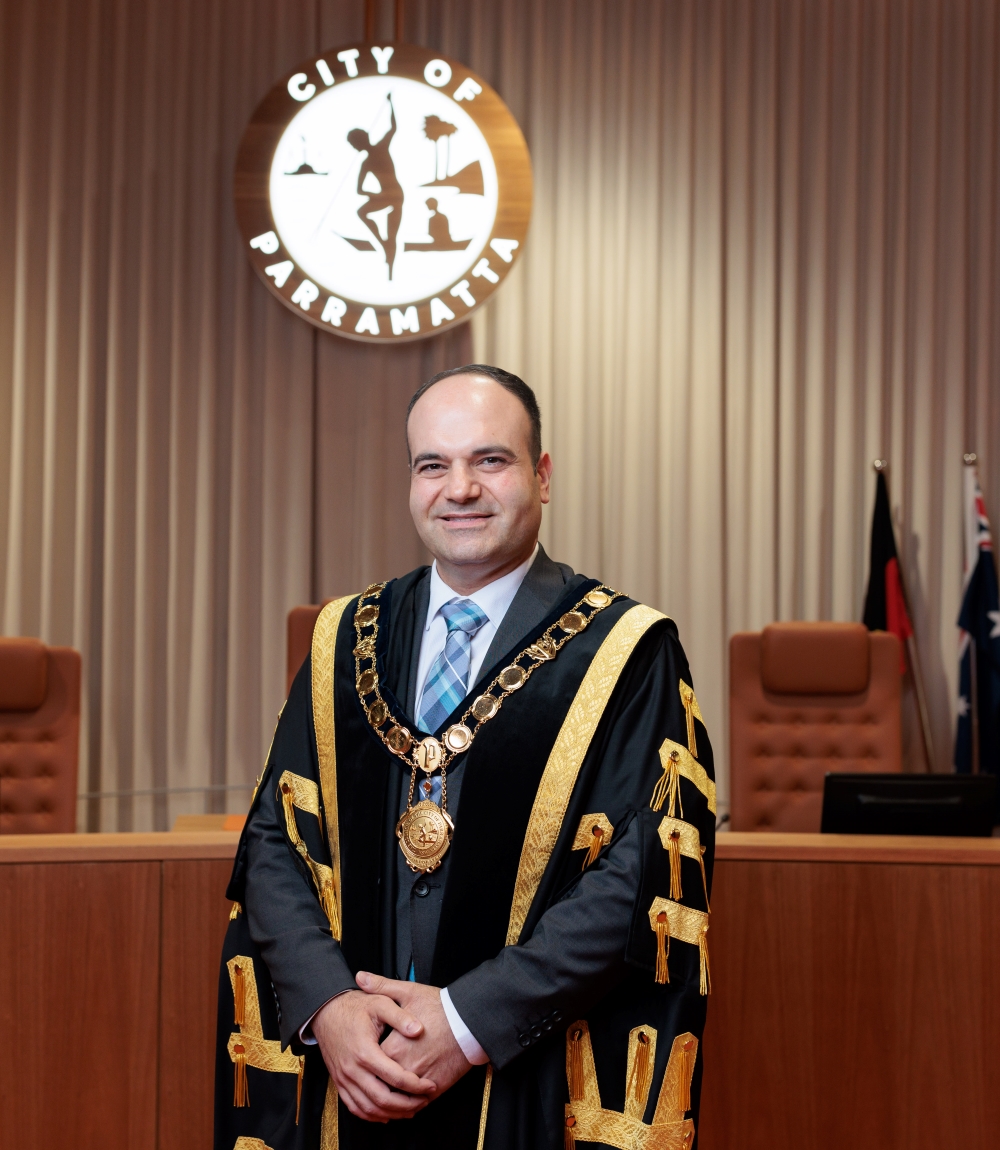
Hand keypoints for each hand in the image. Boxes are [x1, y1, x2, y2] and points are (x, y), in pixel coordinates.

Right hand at [311, 989, 436, 1121]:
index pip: (395, 1077)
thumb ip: (400, 1017)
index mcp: (365, 1052)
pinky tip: (387, 1114)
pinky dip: (372, 1115)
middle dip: (407, 1104)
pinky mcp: (339, 1082)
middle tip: (424, 1101)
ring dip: (392, 1113)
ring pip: (369, 1108)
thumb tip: (419, 1030)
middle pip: (383, 1099)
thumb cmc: (356, 1006)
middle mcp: (353, 1070)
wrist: (327, 1011)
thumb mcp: (380, 1003)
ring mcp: (344, 1079)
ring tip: (411, 1110)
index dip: (416, 1085)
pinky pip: (355, 1107)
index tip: (431, 1085)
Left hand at [356, 972, 472, 1100]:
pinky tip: (405, 1101)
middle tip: (369, 1081)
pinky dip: (409, 1105)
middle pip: (381, 1085)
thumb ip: (381, 986)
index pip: (370, 1064)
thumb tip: (360, 977)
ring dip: (391, 1100)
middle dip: (375, 1084)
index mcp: (394, 1046)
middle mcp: (405, 1067)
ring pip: (397, 1099)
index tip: (364, 1059)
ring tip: (385, 1097)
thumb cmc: (440, 1007)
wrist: (469, 1022)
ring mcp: (420, 1080)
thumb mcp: (409, 992)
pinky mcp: (436, 1088)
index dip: (366, 1062)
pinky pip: (417, 1104)